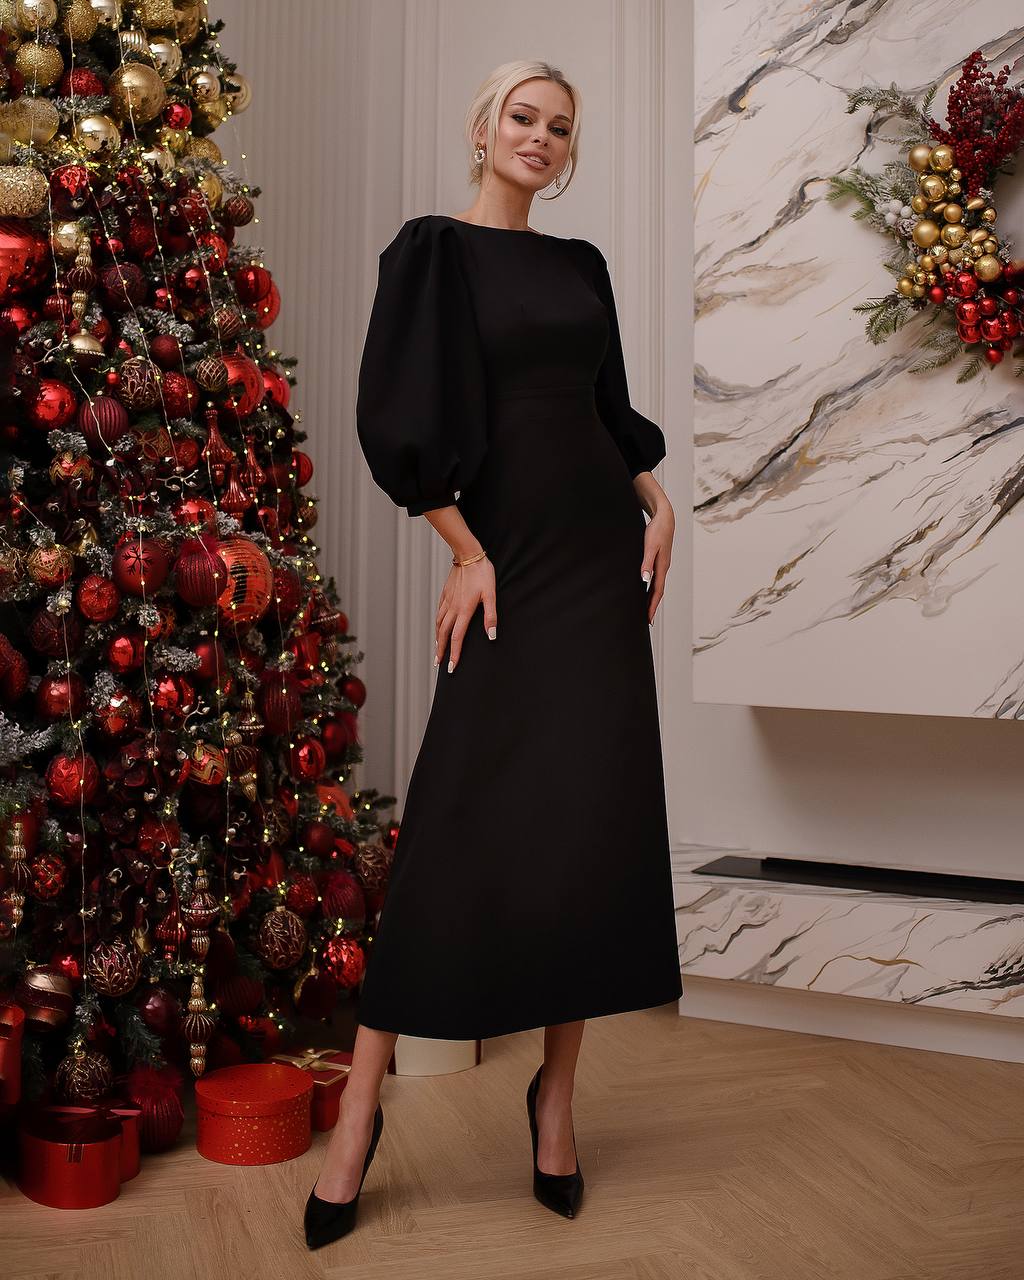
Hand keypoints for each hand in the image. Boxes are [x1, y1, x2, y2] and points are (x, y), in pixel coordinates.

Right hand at [435, 556, 496, 671]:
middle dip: (441, 651)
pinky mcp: (446, 593)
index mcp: (464, 610)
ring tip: (437, 648)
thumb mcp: (491, 595)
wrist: (469, 554)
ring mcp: (447, 600)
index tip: (451, 667)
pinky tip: (438, 625)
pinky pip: (439, 612)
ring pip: (439, 624)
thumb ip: (491, 616)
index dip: (454, 654)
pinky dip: (437, 623)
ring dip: (437, 638)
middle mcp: (453, 608)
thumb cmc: (482, 573)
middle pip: (444, 634)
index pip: (457, 638)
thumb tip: (491, 635)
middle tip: (438, 664)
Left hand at [641, 499, 673, 623]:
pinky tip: (647, 589)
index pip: (657, 591)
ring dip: (653, 598)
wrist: (665, 517)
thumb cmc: (657, 530)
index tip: (648, 618)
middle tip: (647, 619)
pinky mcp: (660, 560)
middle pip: (658, 591)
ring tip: (647, 609)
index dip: (652, 605)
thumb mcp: (650, 546)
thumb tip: (645, 580)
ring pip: (658, 586)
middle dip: (653, 606)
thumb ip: (647, 563)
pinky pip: (657, 578)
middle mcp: (664, 568)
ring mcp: (663, 564)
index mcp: (662, 567)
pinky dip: (652, 587)